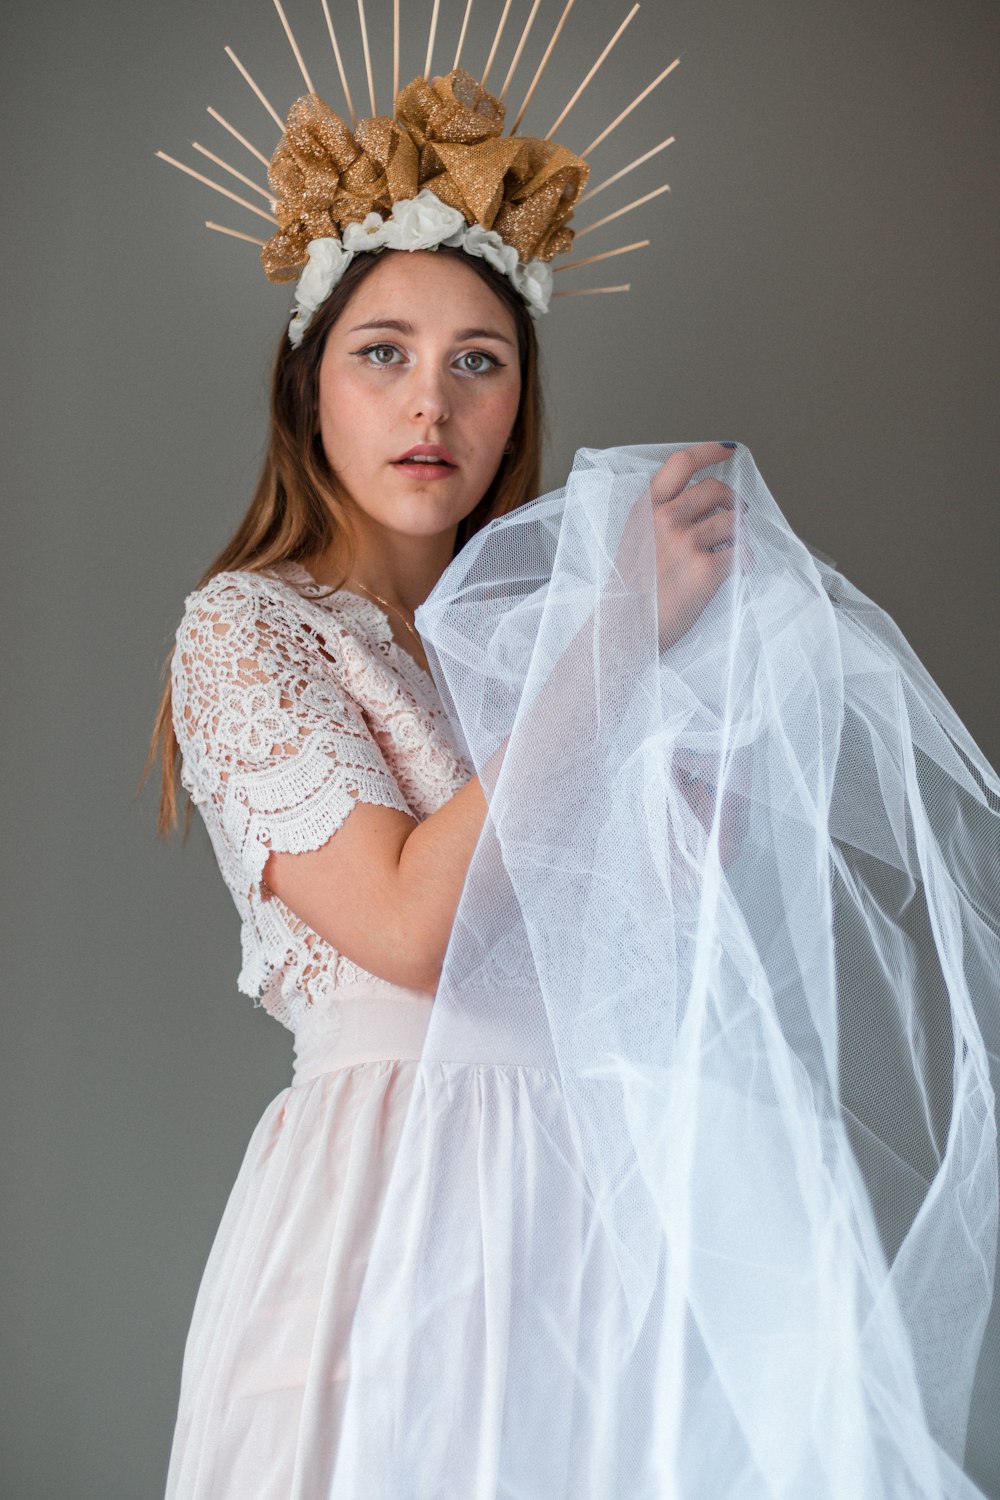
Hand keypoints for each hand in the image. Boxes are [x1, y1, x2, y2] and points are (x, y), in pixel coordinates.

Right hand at [650, 443, 746, 649]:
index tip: (727, 450)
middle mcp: (666, 519)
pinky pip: (741, 554)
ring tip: (733, 549)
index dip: (709, 451)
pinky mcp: (706, 569)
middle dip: (733, 499)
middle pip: (715, 489)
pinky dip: (745, 561)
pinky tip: (739, 570)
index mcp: (646, 508)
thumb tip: (702, 505)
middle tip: (739, 511)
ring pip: (732, 522)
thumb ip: (661, 516)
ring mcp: (686, 543)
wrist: (624, 627)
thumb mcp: (635, 538)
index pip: (681, 463)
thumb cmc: (630, 589)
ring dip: (739, 534)